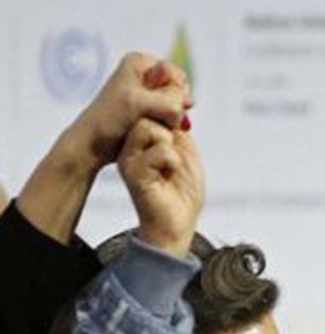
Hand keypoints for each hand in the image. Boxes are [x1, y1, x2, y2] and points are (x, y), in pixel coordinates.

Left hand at [71, 52, 190, 166]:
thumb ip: (169, 102)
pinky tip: (157, 131)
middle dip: (175, 107)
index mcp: (139, 61)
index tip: (159, 108)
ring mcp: (149, 92)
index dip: (175, 93)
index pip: (177, 75)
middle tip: (156, 118)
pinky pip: (174, 116)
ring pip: (179, 105)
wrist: (95, 143)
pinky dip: (170, 125)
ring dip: (173, 118)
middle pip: (180, 90)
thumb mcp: (139, 103)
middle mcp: (145, 73)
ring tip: (154, 125)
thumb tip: (186, 106)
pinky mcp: (151, 109)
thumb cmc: (110, 120)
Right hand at [118, 118, 203, 257]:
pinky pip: (156, 151)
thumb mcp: (186, 155)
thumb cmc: (182, 193)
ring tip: (173, 163)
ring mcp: (130, 160)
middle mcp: (131, 149)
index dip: (169, 116)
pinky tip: (171, 172)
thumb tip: (177, 109)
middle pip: (145, 115)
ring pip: (147, 127)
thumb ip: (179, 133)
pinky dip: (171, 159)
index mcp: (142, 143)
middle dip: (169, 127)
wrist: (177, 225)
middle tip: (176, 152)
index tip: (182, 132)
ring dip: (169, 143)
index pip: (149, 112)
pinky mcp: (134, 173)